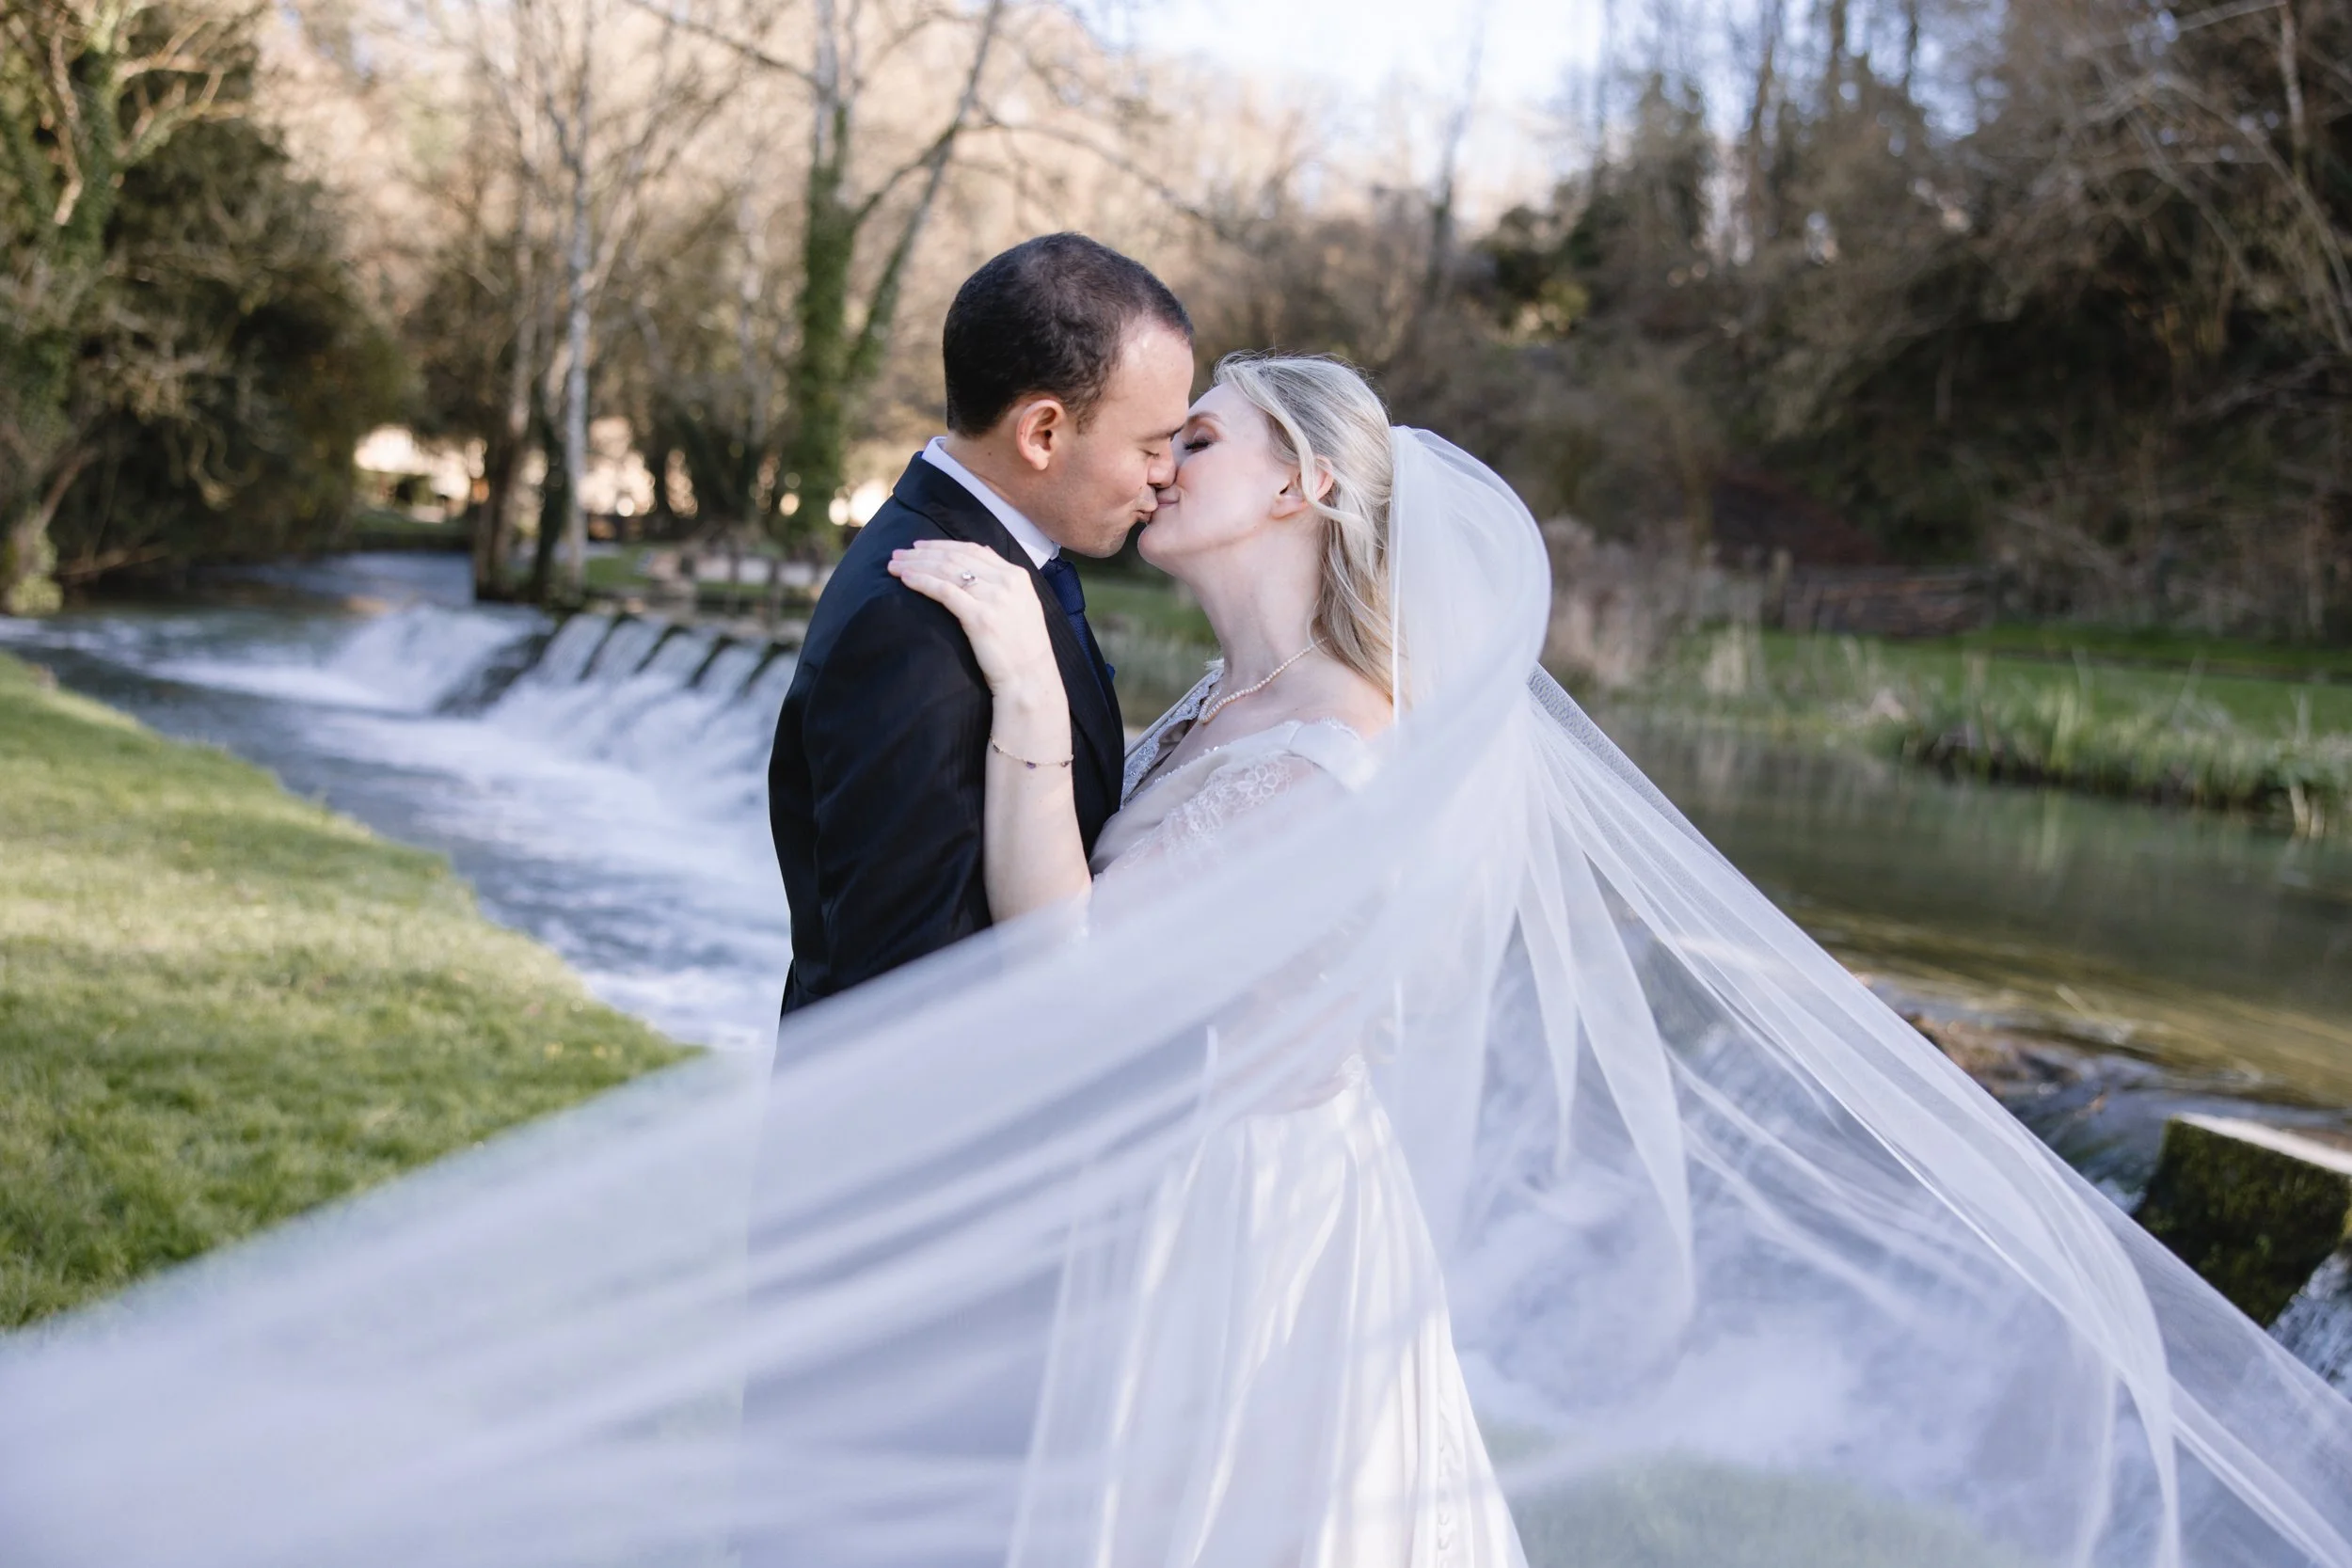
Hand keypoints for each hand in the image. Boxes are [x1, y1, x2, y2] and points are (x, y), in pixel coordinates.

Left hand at [887, 540, 1060, 702]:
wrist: (1030, 678)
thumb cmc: (1023, 647)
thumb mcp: (1022, 603)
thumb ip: (1002, 579)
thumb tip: (983, 551)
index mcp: (1016, 575)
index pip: (972, 549)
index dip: (942, 545)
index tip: (919, 546)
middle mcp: (1006, 581)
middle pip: (955, 557)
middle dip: (922, 553)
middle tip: (897, 554)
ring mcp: (993, 598)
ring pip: (947, 570)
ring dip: (917, 565)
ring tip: (894, 565)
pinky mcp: (979, 617)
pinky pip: (944, 591)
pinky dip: (923, 581)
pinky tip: (906, 579)